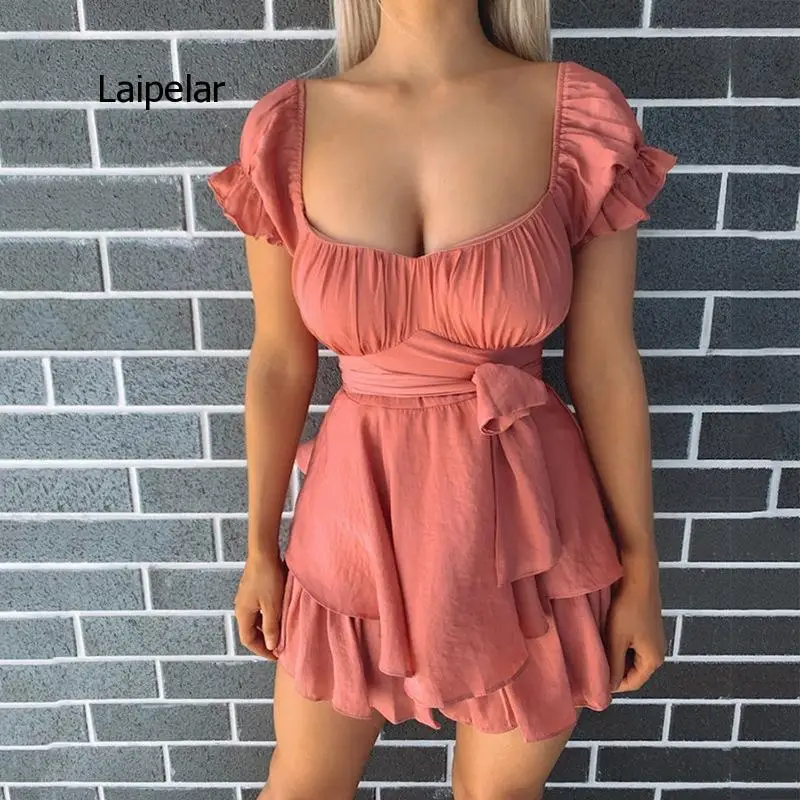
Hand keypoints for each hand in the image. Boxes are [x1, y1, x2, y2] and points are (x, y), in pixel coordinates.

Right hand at [234, 554, 286, 660]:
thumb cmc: (268, 578)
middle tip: (279, 646)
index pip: (248, 640)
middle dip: (264, 640)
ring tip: (281, 632)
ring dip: (266, 628)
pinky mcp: (252, 589)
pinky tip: (278, 614)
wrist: (263, 552)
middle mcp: (240, 607)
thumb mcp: (272, 606)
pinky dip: (267, 616)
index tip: (275, 656)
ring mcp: (245, 598)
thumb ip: (271, 627)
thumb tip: (270, 645)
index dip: (261, 650)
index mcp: (242, 613)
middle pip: (250, 631)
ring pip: (255, 620)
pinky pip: (258, 609)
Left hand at [604, 550, 665, 692]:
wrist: (639, 579)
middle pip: (633, 671)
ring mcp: (655, 639)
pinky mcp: (649, 627)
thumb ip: (614, 665)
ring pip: (632, 657)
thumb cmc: (627, 610)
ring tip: (597, 651)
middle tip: (593, 664)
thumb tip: (610, 687)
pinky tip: (607, 638)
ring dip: (616, 656)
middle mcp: (658, 652)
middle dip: (615, 670)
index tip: (594, 681)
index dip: (614, 685)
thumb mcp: (617, 640)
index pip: (633, 683)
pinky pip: (634, 644)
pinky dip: (621, 645)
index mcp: (654, 660)